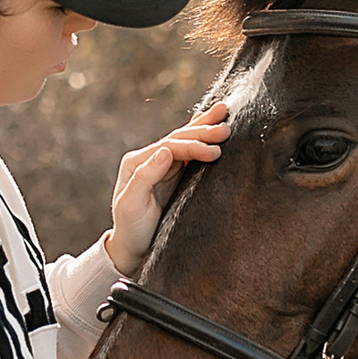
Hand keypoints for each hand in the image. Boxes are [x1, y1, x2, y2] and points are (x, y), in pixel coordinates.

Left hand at [105, 100, 229, 277]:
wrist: (133, 247)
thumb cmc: (131, 228)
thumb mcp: (131, 205)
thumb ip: (144, 177)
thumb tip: (164, 151)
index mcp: (137, 162)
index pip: (169, 147)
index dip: (192, 146)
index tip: (214, 151)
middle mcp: (149, 159)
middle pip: (179, 138)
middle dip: (203, 132)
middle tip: (226, 129)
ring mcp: (163, 165)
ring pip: (186, 140)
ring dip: (205, 126)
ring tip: (224, 111)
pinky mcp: (174, 174)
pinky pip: (190, 151)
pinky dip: (201, 136)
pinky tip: (211, 122)